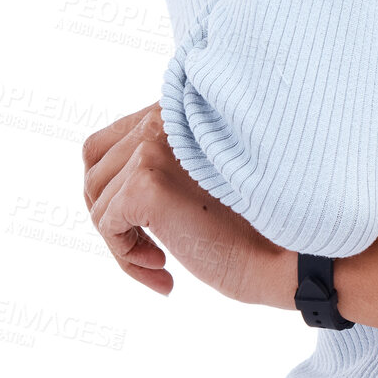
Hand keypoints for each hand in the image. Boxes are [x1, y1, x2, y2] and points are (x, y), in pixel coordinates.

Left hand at [82, 102, 293, 306]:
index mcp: (179, 110)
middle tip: (148, 246)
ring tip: (159, 260)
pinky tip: (164, 267)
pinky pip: (106, 225)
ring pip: (97, 200)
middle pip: (93, 169)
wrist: (283, 251)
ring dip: (120, 241)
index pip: (107, 143)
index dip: (113, 189)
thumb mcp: (201, 173)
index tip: (145, 224)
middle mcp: (164, 117)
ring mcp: (152, 147)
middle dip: (110, 215)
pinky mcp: (146, 183)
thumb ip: (165, 158)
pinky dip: (125, 255)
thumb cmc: (252, 220)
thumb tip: (99, 182)